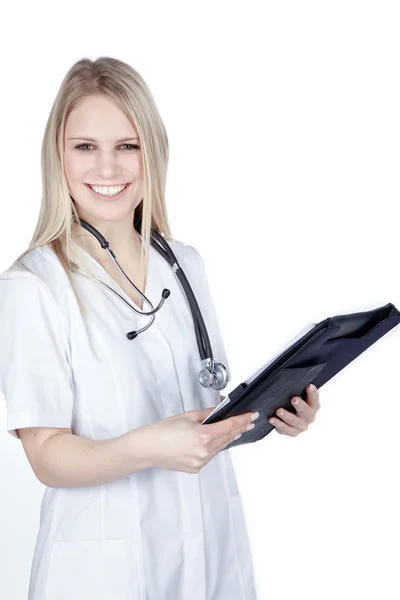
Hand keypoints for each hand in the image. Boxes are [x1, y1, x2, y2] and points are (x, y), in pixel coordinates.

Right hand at [142, 407, 257, 473]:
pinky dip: (214, 447)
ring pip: (220, 447)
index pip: (230, 425)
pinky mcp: (196, 468)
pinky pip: (211, 456)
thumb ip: (208, 413)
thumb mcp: (187, 416)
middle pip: (228, 437)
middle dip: (238, 428)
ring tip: (235, 429)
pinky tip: (215, 440)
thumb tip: (220, 409)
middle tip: (247, 421)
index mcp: (203, 435)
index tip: (251, 415)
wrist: (147, 448)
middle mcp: (204, 451)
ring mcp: (201, 462)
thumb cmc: (162, 431)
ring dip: (227, 438)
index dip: (243, 420)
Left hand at [268, 384, 319, 436]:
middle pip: (305, 411)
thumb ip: (298, 389)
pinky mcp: (293, 432)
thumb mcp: (298, 395)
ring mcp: (301, 426)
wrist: (293, 417)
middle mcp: (309, 417)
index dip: (313, 393)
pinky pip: (286, 430)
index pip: (315, 399)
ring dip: (286, 416)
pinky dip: (278, 424)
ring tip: (278, 411)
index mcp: (313, 406)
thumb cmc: (295, 403)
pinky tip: (272, 419)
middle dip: (299, 405)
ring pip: (294, 422)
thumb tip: (291, 376)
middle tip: (294, 399)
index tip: (309, 386)